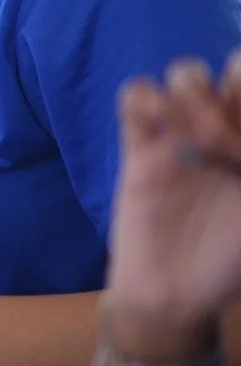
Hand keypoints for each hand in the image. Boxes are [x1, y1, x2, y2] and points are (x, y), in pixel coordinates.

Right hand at [105, 54, 240, 359]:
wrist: (173, 294)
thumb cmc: (229, 261)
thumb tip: (237, 148)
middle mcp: (226, 135)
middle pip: (231, 71)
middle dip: (229, 90)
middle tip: (221, 136)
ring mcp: (183, 139)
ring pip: (184, 75)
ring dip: (190, 92)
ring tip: (191, 134)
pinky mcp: (140, 151)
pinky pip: (136, 100)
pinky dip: (142, 98)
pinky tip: (151, 122)